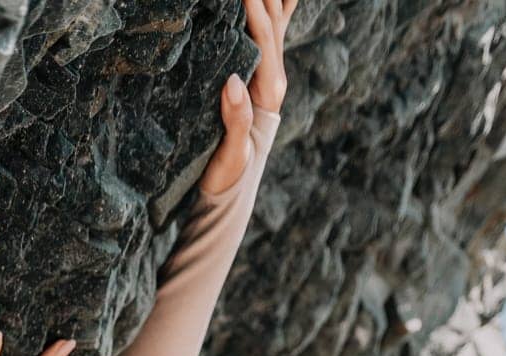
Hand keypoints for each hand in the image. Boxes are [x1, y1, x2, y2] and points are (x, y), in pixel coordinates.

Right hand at [199, 0, 298, 197]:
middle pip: (273, 20)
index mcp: (268, 89)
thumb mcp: (231, 153)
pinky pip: (268, 33)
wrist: (234, 188)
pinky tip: (268, 0)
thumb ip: (236, 119)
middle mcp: (274, 77)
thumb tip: (233, 81)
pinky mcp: (259, 77)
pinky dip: (270, 10)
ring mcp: (269, 75)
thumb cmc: (229, 173)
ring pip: (275, 21)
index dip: (252, 5)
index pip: (263, 34)